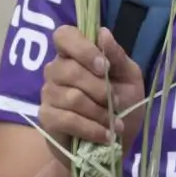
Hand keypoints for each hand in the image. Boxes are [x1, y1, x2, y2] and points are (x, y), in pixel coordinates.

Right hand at [37, 26, 145, 161]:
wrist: (115, 143)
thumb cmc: (123, 105)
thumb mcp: (129, 79)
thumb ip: (117, 56)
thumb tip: (103, 33)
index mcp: (75, 54)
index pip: (64, 36)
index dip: (83, 49)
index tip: (103, 66)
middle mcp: (56, 70)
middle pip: (69, 70)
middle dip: (100, 89)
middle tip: (116, 102)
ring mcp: (48, 94)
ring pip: (72, 97)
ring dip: (100, 112)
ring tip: (114, 123)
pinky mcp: (46, 118)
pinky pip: (67, 119)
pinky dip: (91, 128)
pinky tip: (105, 135)